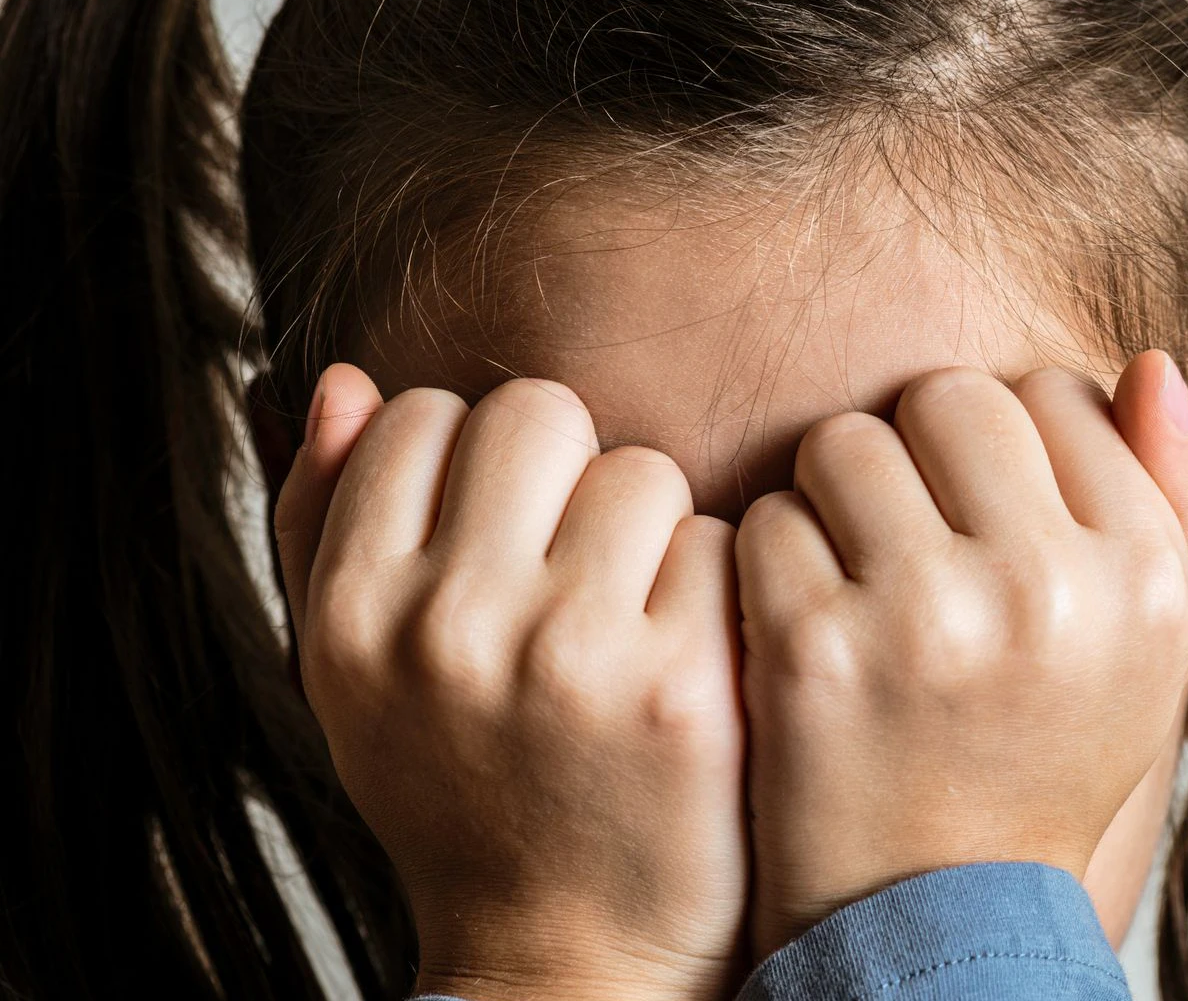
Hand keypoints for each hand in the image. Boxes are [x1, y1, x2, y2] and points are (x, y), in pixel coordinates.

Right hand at [274, 366, 747, 1000]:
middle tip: (579, 563)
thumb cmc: (465, 796)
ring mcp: (571, 654)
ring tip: (634, 617)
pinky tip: (691, 655)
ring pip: (641, 469)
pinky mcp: (684, 687)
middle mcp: (451, 627)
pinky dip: (716, 587)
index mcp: (354, 615)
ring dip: (652, 528)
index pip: (422, 414)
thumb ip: (328, 523)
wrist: (567, 955)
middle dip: (569, 472)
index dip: (476, 463)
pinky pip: (721, 543)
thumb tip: (348, 381)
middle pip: (539, 412)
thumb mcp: (356, 678)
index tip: (499, 530)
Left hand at [738, 350, 1187, 954]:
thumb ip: (1181, 500)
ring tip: (860, 586)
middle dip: (919, 455)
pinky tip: (805, 631)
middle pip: (948, 396)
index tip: (993, 528)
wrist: (942, 925)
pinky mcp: (813, 651)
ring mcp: (928, 617)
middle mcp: (1049, 587)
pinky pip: (768, 519)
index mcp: (1146, 575)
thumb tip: (1151, 362)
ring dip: (836, 500)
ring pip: (846, 443)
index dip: (1009, 451)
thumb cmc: (1048, 760)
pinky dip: (770, 564)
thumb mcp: (1153, 647)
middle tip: (915, 545)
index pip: (1057, 392)